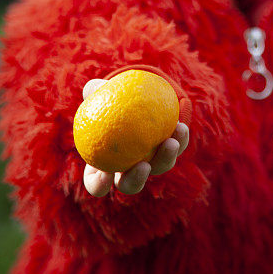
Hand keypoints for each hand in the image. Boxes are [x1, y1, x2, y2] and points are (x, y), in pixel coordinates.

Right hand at [80, 79, 189, 197]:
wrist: (140, 94)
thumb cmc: (113, 96)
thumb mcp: (102, 92)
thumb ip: (96, 91)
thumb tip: (91, 89)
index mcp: (105, 162)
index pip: (96, 182)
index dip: (98, 184)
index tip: (105, 175)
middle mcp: (128, 167)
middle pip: (130, 184)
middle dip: (136, 180)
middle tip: (143, 166)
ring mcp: (152, 160)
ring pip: (159, 167)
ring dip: (166, 158)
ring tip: (171, 142)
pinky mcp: (171, 148)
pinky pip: (177, 146)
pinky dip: (180, 139)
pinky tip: (180, 126)